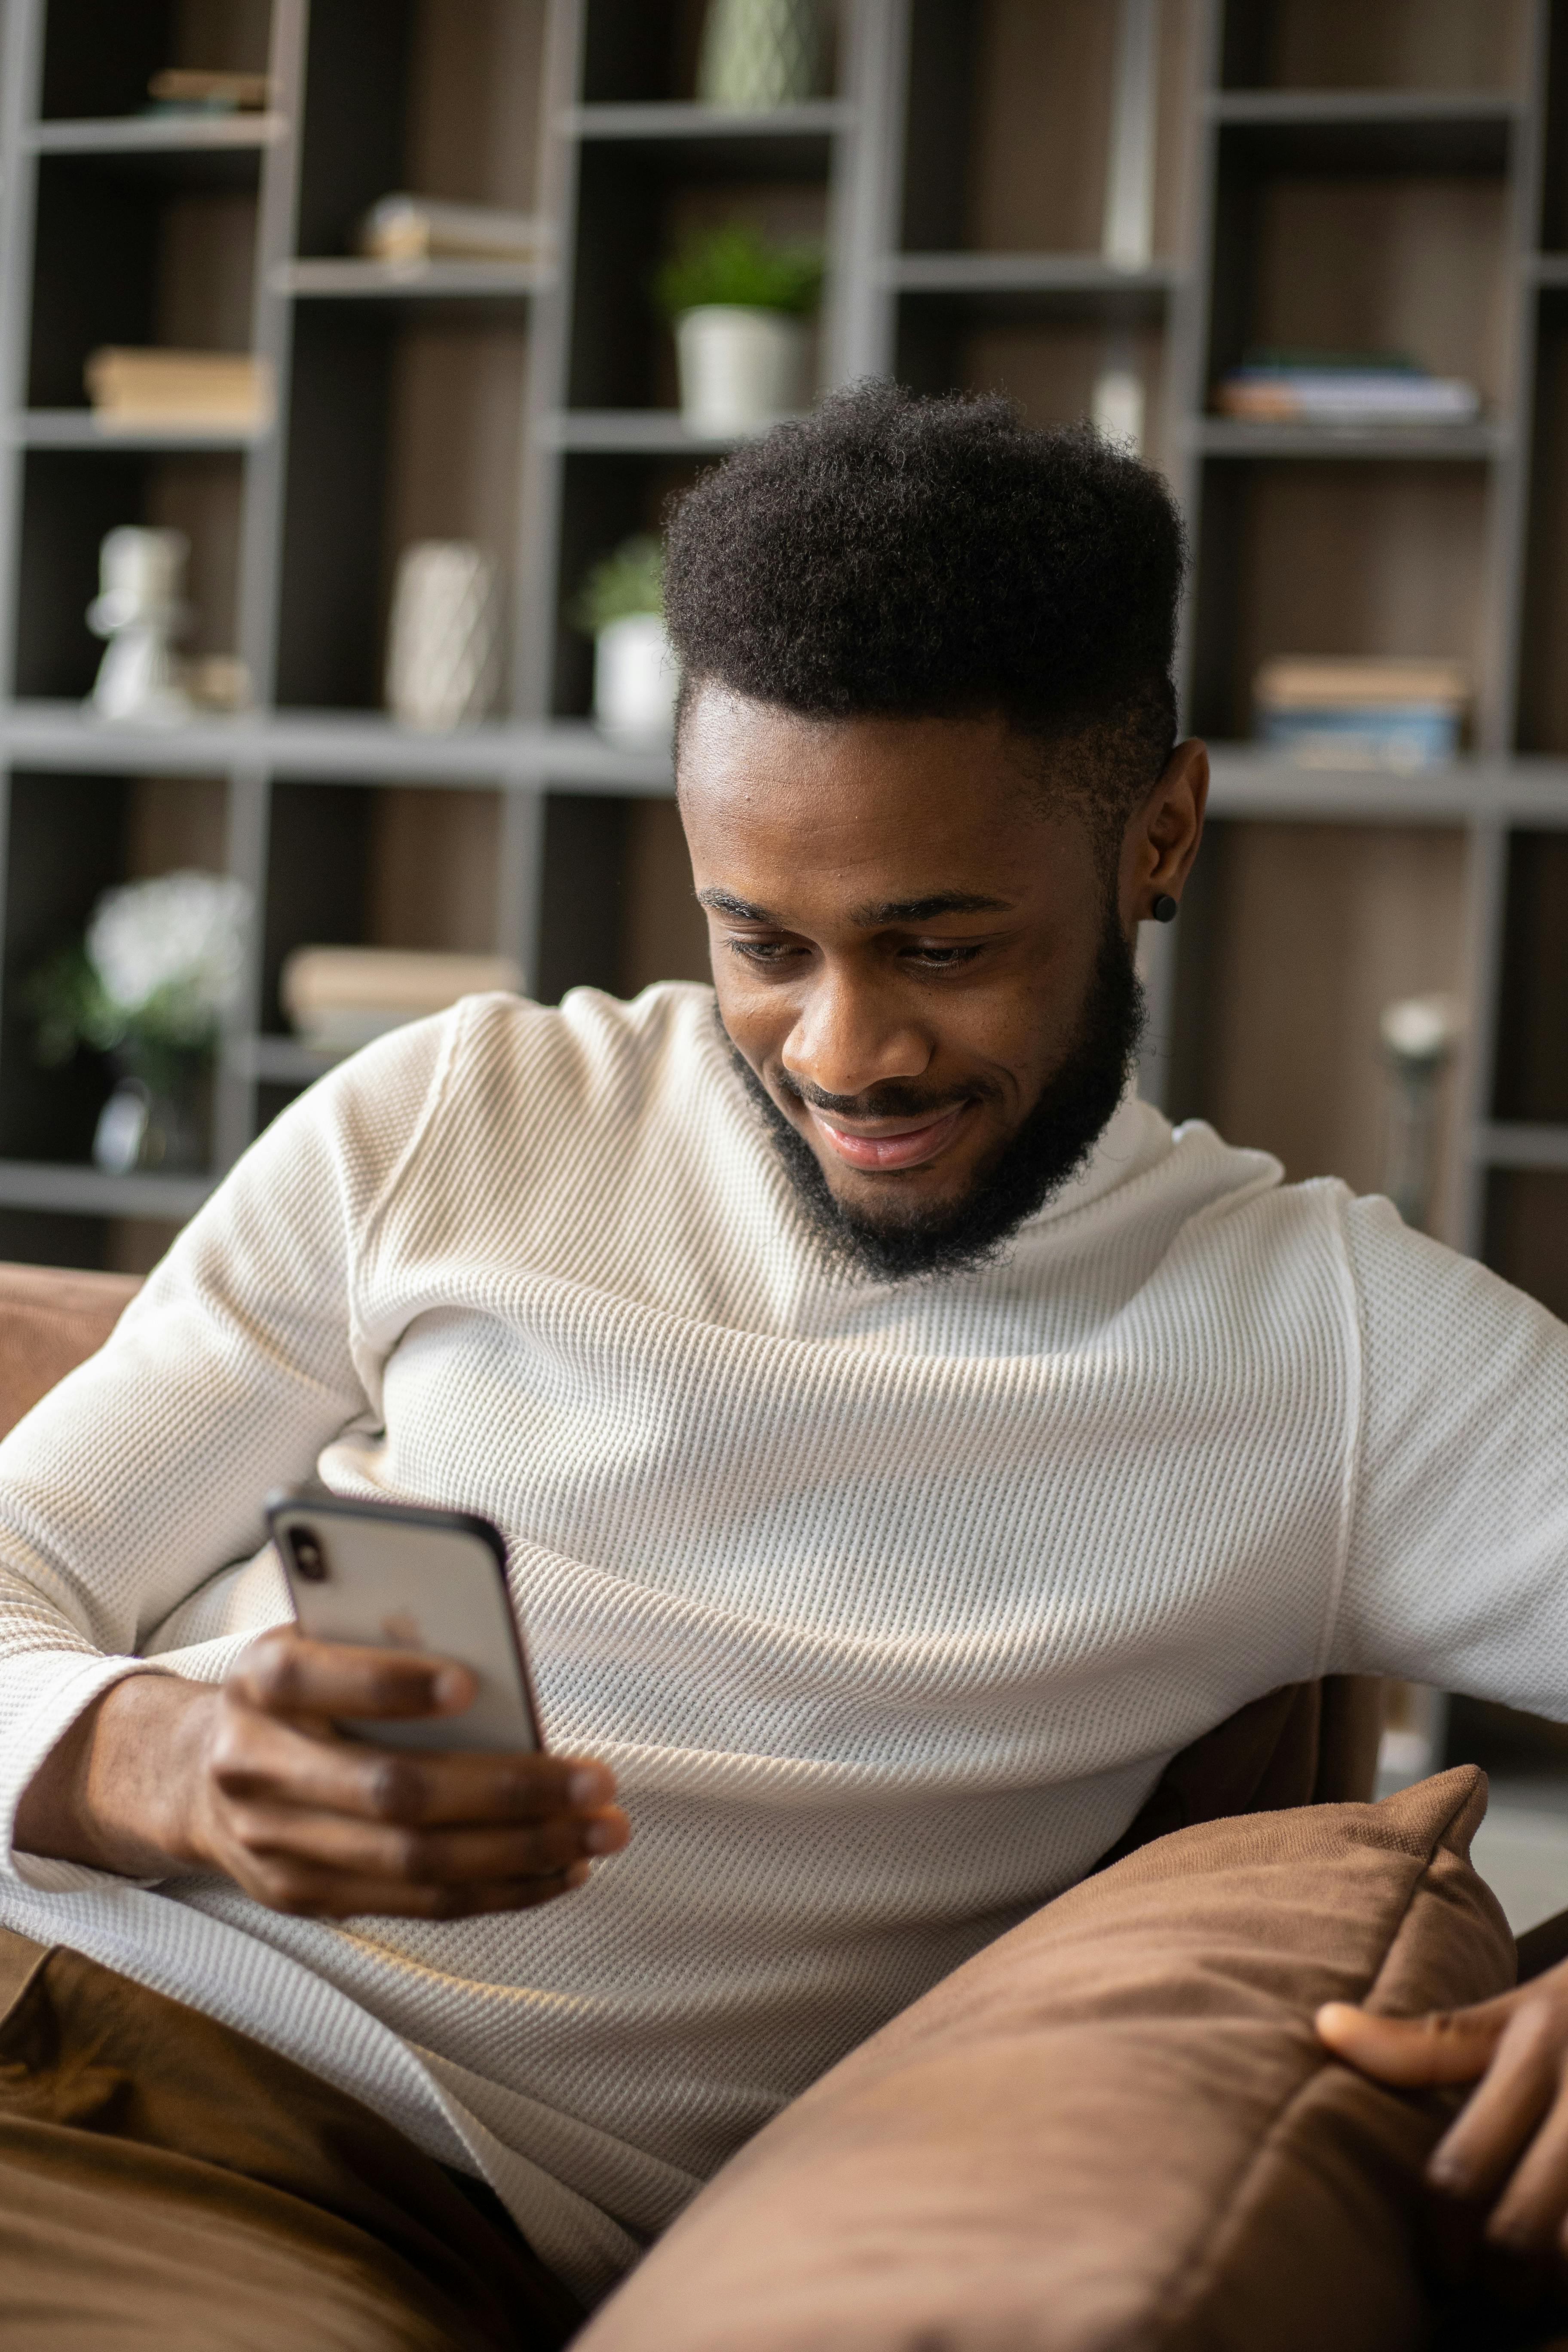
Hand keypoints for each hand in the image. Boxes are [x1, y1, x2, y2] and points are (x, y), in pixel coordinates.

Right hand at [15, 1628, 628, 1920]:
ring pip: (415, 1866)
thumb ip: (379, 1639)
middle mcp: (258, 1768)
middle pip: (391, 1793)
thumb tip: (490, 1659)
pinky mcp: (306, 1899)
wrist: (194, 1775)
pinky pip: (417, 1906)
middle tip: (597, 1782)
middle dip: (507, 1792)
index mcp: (259, 1683)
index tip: (471, 1683)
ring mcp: (278, 1847)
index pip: (314, 1677)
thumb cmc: (293, 1691)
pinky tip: (561, 1870)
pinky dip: (499, 1891)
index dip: (389, 1685)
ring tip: (601, 1833)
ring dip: (523, 1853)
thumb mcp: (315, 1638)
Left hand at [1318, 1966, 1567, 2271]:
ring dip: (1554, 2285)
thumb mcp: (1517, 2012)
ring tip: (1542, 2284)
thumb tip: (1324, 2025)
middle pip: (1518, 2231)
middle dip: (1498, 2277)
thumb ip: (1429, 2041)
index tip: (1440, 2265)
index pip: (1461, 2170)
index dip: (1439, 2238)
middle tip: (1492, 2286)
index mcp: (1535, 2053)